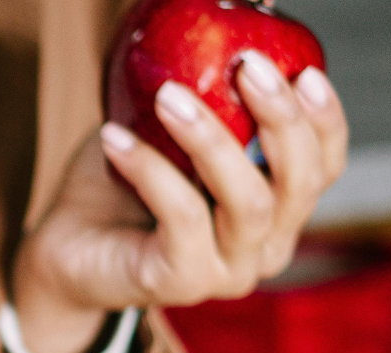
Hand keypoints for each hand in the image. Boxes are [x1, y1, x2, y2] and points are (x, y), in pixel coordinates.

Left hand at [10, 56, 348, 352]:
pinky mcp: (183, 283)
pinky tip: (115, 139)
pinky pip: (183, 217)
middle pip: (300, 183)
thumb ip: (209, 102)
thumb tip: (227, 32)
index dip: (325, 121)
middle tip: (246, 66)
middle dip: (281, 118)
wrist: (65, 251)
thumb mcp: (172, 136)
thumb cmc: (123, 185)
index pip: (325, 167)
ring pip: (248, 202)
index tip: (305, 73)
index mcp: (278, 210)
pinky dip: (151, 170)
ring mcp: (229, 271)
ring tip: (168, 95)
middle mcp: (266, 246)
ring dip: (212, 139)